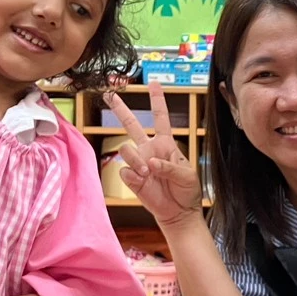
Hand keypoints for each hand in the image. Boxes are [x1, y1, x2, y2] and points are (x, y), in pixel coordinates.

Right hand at [110, 82, 202, 227]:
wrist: (178, 212)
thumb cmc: (186, 191)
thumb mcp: (187, 175)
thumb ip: (169, 166)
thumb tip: (150, 163)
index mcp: (166, 143)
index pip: (160, 117)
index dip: (157, 100)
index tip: (154, 83)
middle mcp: (149, 149)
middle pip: (132, 124)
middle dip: (120, 109)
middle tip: (110, 95)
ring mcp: (139, 162)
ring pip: (125, 148)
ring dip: (135, 158)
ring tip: (147, 172)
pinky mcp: (132, 178)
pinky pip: (124, 170)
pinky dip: (133, 174)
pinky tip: (142, 179)